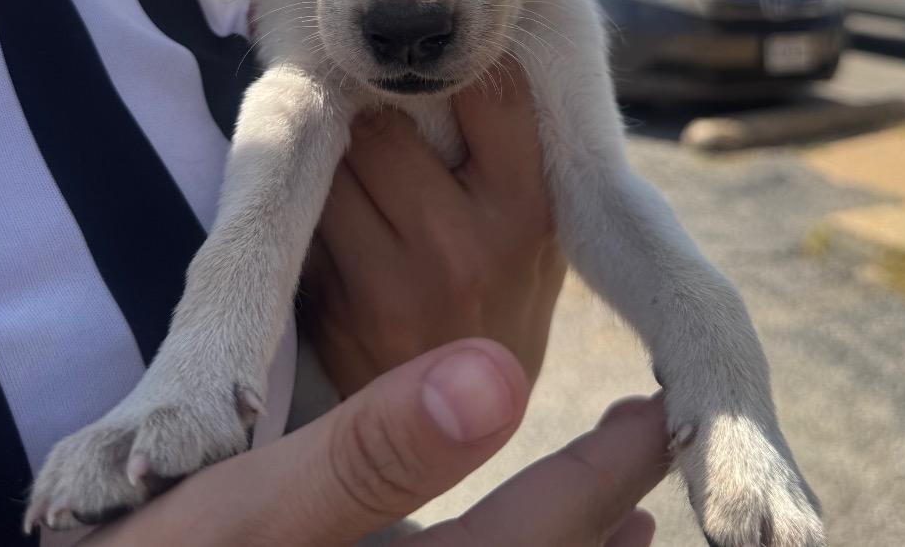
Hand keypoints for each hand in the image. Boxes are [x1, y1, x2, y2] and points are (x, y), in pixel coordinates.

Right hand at [83, 339, 667, 545]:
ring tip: (619, 518)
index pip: (539, 532)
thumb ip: (373, 450)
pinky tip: (502, 540)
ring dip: (561, 543)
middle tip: (648, 444)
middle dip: (599, 509)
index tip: (657, 411)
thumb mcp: (247, 513)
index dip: (605, 469)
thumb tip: (499, 374)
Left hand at [301, 60, 566, 396]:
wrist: (467, 426)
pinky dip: (307, 203)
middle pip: (383, 121)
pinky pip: (302, 217)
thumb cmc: (505, 293)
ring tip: (356, 169)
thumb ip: (511, 158)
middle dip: (374, 112)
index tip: (436, 66)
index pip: (490, 92)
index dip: (456, 69)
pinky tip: (336, 217)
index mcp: (527, 213)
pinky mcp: (333, 310)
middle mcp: (463, 246)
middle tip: (376, 115)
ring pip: (330, 162)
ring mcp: (392, 283)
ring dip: (332, 154)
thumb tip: (458, 57)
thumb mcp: (538, 231)